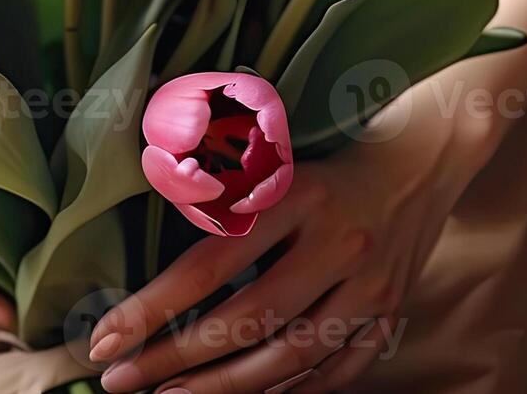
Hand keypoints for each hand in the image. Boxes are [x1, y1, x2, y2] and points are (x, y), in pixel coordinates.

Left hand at [88, 93, 495, 393]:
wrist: (422, 159)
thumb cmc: (323, 158)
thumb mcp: (270, 156)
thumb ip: (216, 191)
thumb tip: (147, 228)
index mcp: (297, 195)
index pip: (210, 264)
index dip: (152, 308)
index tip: (104, 340)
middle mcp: (338, 245)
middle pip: (248, 320)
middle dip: (175, 359)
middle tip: (120, 380)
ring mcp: (371, 287)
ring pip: (290, 356)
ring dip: (224, 387)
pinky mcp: (391, 315)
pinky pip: (335, 371)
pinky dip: (287, 390)